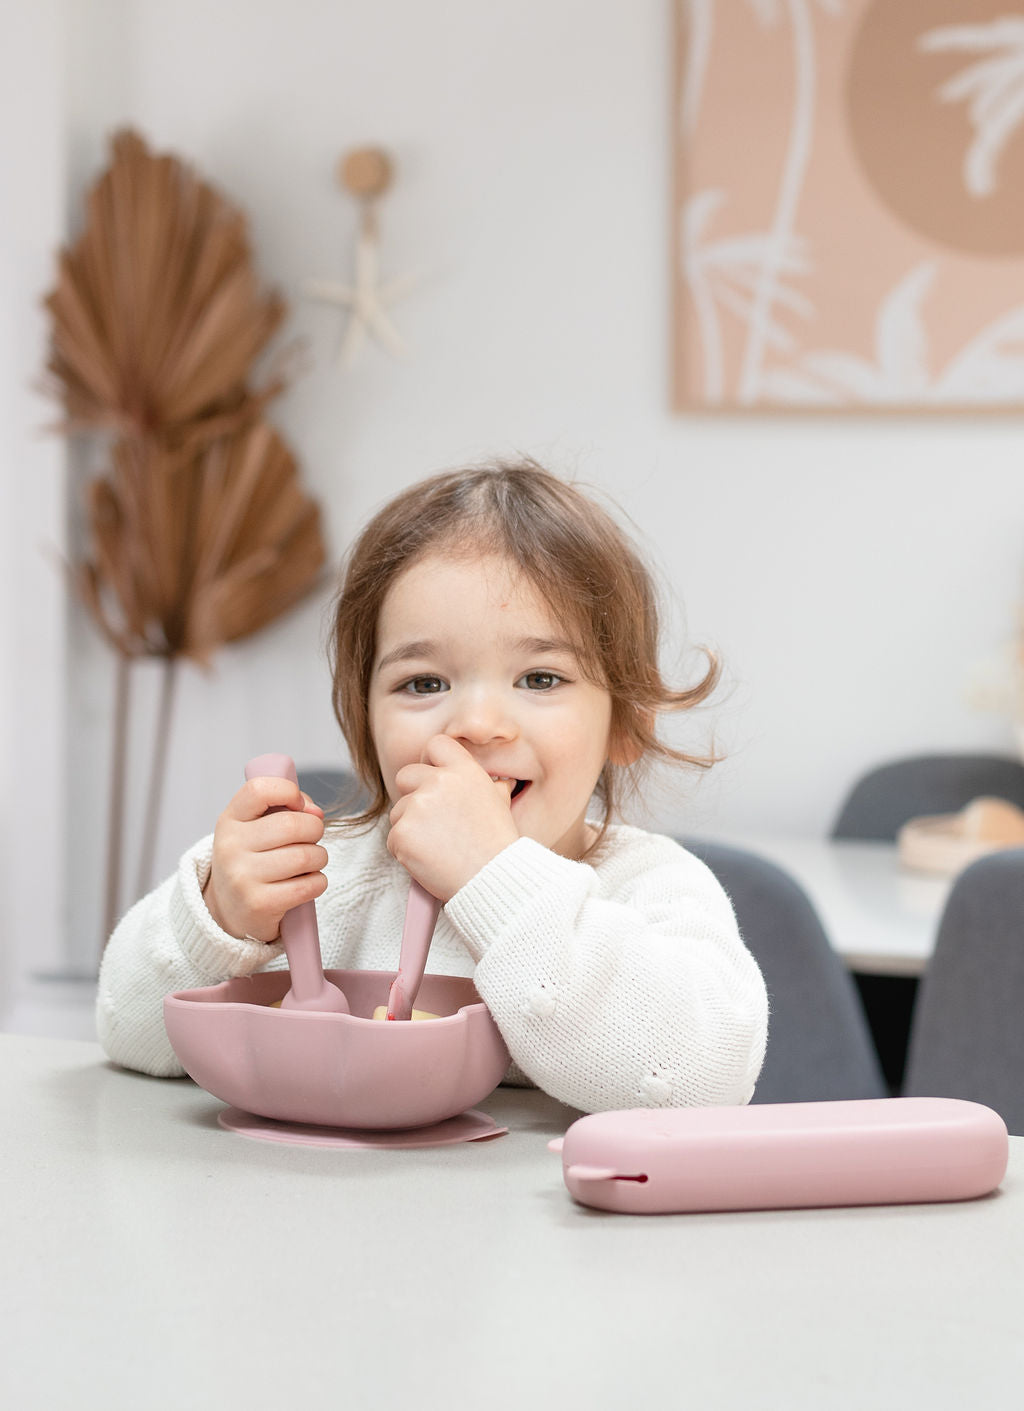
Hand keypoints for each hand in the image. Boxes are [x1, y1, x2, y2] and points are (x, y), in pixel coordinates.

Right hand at [202, 776, 327, 940]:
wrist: (229, 909)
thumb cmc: (253, 859)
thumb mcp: (257, 828)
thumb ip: (289, 808)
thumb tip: (316, 813)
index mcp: (230, 820)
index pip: (259, 790)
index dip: (288, 791)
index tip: (297, 805)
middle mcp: (231, 847)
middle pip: (292, 825)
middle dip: (315, 829)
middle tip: (312, 839)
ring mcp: (242, 877)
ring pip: (305, 856)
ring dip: (319, 858)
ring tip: (310, 862)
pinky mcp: (259, 904)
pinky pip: (309, 885)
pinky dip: (318, 882)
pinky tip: (307, 883)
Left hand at [386, 735, 519, 899]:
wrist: (492, 879)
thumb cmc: (497, 845)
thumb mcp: (499, 803)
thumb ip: (488, 785)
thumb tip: (495, 780)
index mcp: (464, 771)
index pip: (436, 745)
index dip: (431, 761)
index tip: (434, 778)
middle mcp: (439, 782)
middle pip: (406, 775)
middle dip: (413, 795)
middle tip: (433, 821)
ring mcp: (417, 806)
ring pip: (398, 811)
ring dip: (410, 827)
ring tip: (438, 847)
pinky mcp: (402, 832)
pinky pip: (393, 838)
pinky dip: (406, 851)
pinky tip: (428, 860)